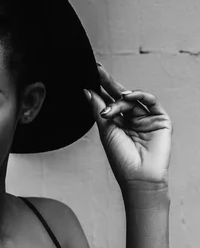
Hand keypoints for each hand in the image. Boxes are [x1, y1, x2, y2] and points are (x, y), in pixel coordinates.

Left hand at [84, 63, 171, 194]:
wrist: (139, 176)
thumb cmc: (122, 160)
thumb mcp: (106, 131)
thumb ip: (98, 110)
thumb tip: (87, 91)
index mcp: (118, 125)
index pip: (108, 102)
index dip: (100, 89)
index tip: (90, 75)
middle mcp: (132, 120)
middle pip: (120, 97)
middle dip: (109, 83)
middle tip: (98, 70)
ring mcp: (146, 119)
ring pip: (133, 99)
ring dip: (121, 99)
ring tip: (112, 106)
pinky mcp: (160, 119)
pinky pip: (150, 101)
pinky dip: (139, 95)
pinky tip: (127, 96)